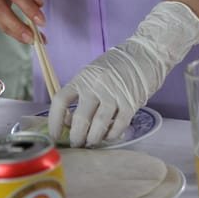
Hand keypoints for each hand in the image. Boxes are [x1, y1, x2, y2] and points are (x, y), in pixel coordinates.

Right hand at [0, 0, 44, 43]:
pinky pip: (0, 23)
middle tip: (33, 39)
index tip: (41, 21)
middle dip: (18, 27)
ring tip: (32, 41)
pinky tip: (25, 37)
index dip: (28, 9)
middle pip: (2, 11)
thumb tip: (40, 5)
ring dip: (16, 33)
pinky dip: (13, 31)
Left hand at [48, 1, 198, 146]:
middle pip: (79, 118)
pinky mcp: (131, 102)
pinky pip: (118, 125)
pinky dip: (111, 135)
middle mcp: (95, 86)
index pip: (61, 101)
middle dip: (75, 136)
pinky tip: (108, 136)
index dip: (54, 121)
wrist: (145, 53)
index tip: (53, 135)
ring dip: (93, 139)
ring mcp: (114, 94)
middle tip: (75, 144)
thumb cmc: (116, 66)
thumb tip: (69, 121)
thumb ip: (81, 93)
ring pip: (98, 125)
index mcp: (82, 78)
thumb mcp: (92, 74)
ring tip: (90, 143)